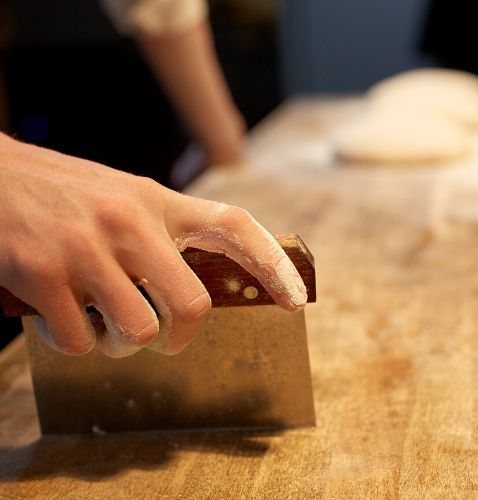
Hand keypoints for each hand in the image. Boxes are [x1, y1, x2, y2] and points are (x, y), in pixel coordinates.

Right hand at [0, 134, 306, 356]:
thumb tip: (199, 285)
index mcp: (155, 199)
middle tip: (165, 339)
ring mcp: (85, 248)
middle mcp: (129, 221)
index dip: (273, 262)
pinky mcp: (42, 275)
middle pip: (192, 305)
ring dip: (119, 342)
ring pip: (136, 333)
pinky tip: (55, 314)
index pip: (234, 225)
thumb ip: (162, 233)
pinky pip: (78, 342)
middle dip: (181, 337)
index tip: (295, 298)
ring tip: (97, 320)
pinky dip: (71, 341)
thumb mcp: (122, 197)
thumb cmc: (63, 192)